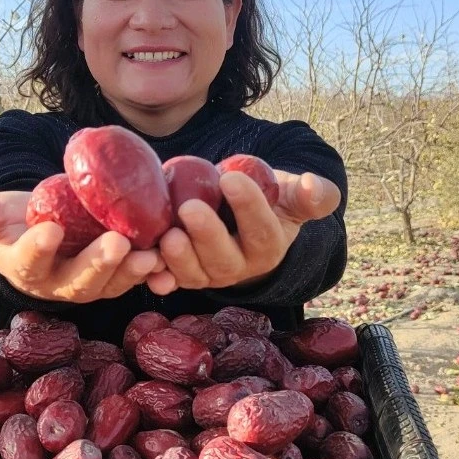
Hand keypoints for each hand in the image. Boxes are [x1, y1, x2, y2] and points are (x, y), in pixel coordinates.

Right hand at [0, 189, 165, 302]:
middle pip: (80, 279)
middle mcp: (61, 285)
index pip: (30, 262)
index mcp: (27, 269)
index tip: (50, 230)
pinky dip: (157, 271)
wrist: (44, 231)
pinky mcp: (118, 275)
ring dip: (134, 270)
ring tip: (153, 253)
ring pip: (114, 282)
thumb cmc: (12, 224)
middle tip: (117, 243)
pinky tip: (174, 257)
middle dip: (99, 264)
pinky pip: (138, 276)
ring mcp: (93, 283)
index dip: (39, 248)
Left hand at [146, 170, 340, 294]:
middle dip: (207, 236)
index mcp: (268, 247)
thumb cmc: (268, 202)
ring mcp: (207, 274)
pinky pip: (168, 279)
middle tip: (190, 209)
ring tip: (167, 235)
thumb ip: (312, 193)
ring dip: (179, 258)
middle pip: (224, 259)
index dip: (248, 208)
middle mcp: (239, 267)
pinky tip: (144, 265)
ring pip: (194, 273)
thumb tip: (314, 186)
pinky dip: (156, 276)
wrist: (237, 217)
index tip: (231, 179)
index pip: (262, 231)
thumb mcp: (292, 196)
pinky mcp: (181, 274)